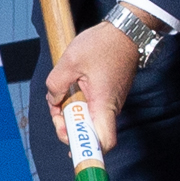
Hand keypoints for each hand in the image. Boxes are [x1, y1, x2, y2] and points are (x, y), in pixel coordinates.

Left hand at [43, 18, 140, 152]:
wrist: (126, 31)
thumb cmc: (102, 44)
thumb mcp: (70, 61)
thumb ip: (56, 84)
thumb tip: (54, 100)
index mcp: (104, 104)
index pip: (104, 142)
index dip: (88, 150)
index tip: (72, 146)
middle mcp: (111, 107)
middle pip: (91, 133)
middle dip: (70, 128)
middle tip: (56, 113)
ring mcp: (111, 102)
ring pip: (90, 119)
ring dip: (72, 114)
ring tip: (60, 96)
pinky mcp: (109, 95)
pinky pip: (93, 108)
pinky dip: (79, 104)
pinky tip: (70, 89)